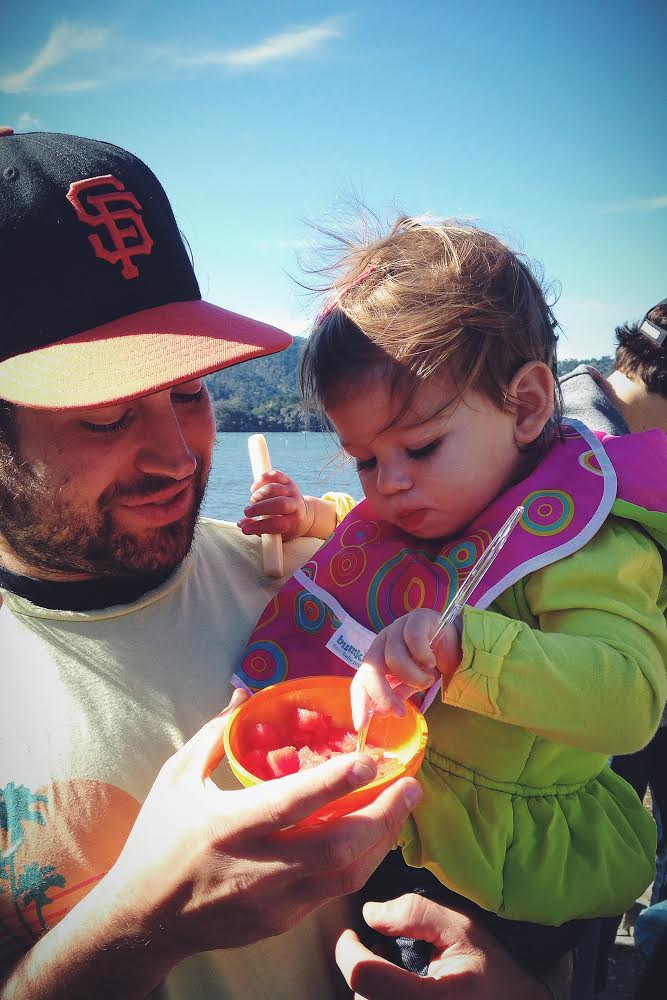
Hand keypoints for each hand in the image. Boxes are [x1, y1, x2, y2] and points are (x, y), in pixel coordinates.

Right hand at [103, 690, 422, 964]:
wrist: (142, 918)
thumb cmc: (158, 840)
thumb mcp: (176, 777)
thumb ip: (215, 734)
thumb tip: (245, 691)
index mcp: (227, 826)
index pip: (293, 802)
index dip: (337, 781)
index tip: (372, 758)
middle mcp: (256, 868)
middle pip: (337, 847)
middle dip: (384, 815)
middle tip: (411, 784)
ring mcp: (272, 901)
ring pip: (345, 876)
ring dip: (382, 841)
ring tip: (402, 808)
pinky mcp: (281, 921)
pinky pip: (332, 893)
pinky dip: (359, 863)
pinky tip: (372, 838)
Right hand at [238, 469, 314, 540]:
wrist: (303, 515)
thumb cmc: (284, 527)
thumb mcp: (274, 534)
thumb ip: (258, 530)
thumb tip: (241, 524)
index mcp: (293, 522)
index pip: (277, 524)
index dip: (259, 527)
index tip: (245, 529)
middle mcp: (295, 505)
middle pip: (279, 504)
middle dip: (259, 508)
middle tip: (247, 512)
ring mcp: (292, 491)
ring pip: (274, 489)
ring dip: (258, 495)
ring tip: (252, 501)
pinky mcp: (288, 480)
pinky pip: (275, 475)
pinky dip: (262, 480)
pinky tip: (254, 489)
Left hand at [336, 895, 557, 998]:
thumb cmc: (492, 971)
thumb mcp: (462, 928)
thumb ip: (416, 913)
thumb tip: (371, 913)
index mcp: (430, 998)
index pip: (365, 976)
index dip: (349, 951)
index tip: (352, 936)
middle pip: (362, 997)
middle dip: (366, 969)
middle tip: (385, 956)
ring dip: (373, 990)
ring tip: (401, 978)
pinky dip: (382, 999)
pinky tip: (401, 993)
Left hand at [351, 611, 461, 730]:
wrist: (456, 644)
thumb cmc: (429, 664)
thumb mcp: (411, 685)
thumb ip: (396, 695)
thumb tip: (379, 713)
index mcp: (377, 659)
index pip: (360, 680)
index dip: (359, 702)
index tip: (361, 725)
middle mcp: (382, 642)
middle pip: (371, 668)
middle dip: (383, 694)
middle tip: (400, 712)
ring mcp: (398, 628)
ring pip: (394, 657)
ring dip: (414, 676)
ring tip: (428, 678)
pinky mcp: (416, 618)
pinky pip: (413, 639)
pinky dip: (423, 656)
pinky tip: (432, 661)